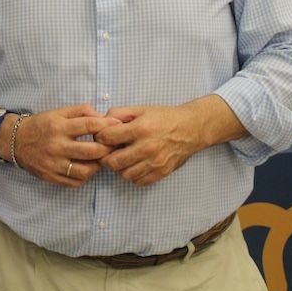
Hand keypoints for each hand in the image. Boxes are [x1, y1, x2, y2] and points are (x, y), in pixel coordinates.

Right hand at [6, 104, 120, 187]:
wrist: (16, 141)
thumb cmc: (42, 125)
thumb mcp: (59, 112)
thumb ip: (81, 111)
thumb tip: (103, 117)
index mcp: (59, 127)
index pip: (89, 125)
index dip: (107, 126)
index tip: (118, 126)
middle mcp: (56, 146)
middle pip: (91, 151)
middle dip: (108, 148)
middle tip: (114, 145)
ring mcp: (54, 164)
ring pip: (86, 170)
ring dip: (98, 165)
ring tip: (101, 158)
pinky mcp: (51, 177)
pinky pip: (75, 181)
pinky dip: (86, 176)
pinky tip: (88, 168)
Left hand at [96, 97, 244, 186]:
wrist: (191, 128)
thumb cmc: (164, 118)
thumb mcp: (141, 109)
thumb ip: (119, 113)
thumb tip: (102, 122)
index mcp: (141, 129)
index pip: (108, 138)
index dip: (100, 137)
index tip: (103, 137)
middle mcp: (147, 147)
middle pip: (113, 162)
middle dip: (106, 157)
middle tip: (108, 151)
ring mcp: (155, 162)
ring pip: (125, 174)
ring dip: (119, 168)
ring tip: (123, 158)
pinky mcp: (162, 172)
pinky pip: (138, 181)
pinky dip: (133, 175)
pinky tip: (134, 165)